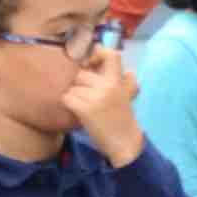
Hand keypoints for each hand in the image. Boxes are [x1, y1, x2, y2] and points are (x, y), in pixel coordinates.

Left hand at [63, 37, 143, 164]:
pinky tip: (79, 114)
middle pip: (81, 74)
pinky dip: (70, 106)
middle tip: (89, 99)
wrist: (125, 144)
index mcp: (118, 81)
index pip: (111, 55)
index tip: (91, 61)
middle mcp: (108, 86)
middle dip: (80, 85)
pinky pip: (67, 98)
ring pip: (72, 87)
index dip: (97, 53)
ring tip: (86, 108)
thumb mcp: (126, 97)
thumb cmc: (123, 120)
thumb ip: (124, 82)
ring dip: (74, 97)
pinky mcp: (86, 109)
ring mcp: (97, 97)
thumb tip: (129, 71)